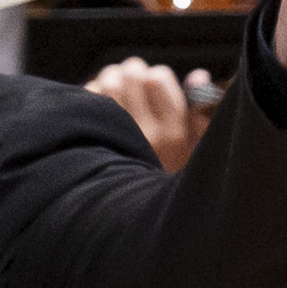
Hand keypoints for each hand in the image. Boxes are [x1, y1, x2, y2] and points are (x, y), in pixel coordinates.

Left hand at [86, 56, 203, 172]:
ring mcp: (115, 137)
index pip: (158, 79)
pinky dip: (92, 93)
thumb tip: (197, 75)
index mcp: (173, 133)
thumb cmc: (166, 176)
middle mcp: (143, 133)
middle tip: (131, 79)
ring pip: (107, 82)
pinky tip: (98, 105)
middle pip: (131, 76)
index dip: (155, 75)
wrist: (131, 214)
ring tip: (114, 88)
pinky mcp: (90, 139)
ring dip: (110, 79)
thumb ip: (199, 113)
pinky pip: (87, 98)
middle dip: (132, 72)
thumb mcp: (194, 151)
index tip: (154, 84)